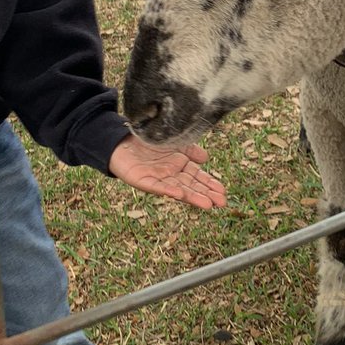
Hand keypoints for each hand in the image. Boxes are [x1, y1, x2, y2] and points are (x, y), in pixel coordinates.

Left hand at [109, 134, 225, 209]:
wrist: (122, 139)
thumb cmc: (149, 141)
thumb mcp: (175, 143)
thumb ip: (190, 151)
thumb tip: (206, 159)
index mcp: (179, 166)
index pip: (198, 177)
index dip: (210, 184)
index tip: (223, 192)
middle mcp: (170, 175)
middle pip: (191, 186)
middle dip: (206, 194)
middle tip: (221, 203)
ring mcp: (158, 179)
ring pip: (178, 189)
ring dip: (192, 197)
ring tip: (207, 204)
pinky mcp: (143, 180)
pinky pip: (157, 187)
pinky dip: (168, 191)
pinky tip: (179, 194)